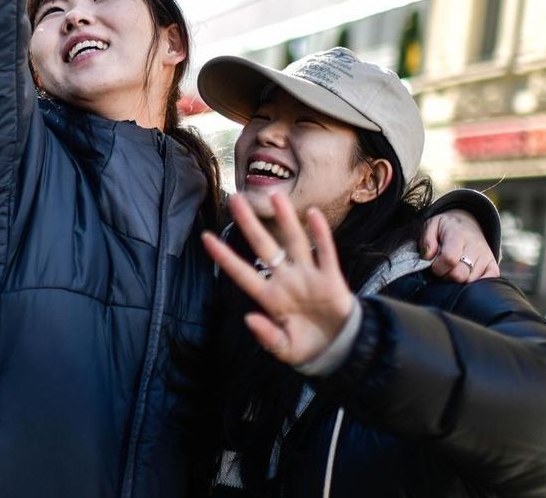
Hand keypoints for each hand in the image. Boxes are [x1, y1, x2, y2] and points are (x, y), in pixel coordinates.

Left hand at [201, 192, 355, 366]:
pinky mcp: (330, 279)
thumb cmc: (307, 348)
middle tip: (235, 198)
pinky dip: (320, 234)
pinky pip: (324, 252)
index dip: (225, 257)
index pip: (242, 273)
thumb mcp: (285, 349)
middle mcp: (286, 281)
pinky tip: (313, 214)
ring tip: (275, 195)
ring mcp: (307, 277)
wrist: (340, 350)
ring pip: (293, 242)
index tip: (205, 238)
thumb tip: (249, 318)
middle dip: (250, 224)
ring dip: (285, 219)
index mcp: (270, 298)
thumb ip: (267, 337)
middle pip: (264, 246)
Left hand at [421, 209, 499, 282]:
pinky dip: (477, 282)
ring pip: (471, 280)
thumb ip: (427, 240)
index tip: (434, 265)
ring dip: (459, 280)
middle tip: (443, 269)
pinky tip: (467, 275)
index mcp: (458, 235)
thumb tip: (428, 257)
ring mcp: (486, 256)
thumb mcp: (431, 225)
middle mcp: (475, 246)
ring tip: (454, 269)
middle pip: (460, 274)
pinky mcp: (493, 263)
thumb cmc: (446, 227)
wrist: (467, 222)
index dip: (438, 267)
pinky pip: (490, 279)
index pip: (449, 259)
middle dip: (446, 276)